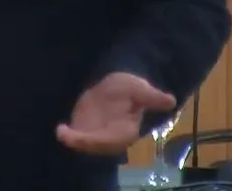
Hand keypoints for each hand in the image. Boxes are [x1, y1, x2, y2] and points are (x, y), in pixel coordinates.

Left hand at [56, 72, 176, 154]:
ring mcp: (97, 134)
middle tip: (67, 135)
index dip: (100, 140)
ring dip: (73, 140)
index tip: (86, 137)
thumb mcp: (140, 89)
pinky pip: (76, 136)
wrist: (116, 85)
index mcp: (126, 131)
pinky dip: (68, 135)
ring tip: (62, 132)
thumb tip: (170, 100)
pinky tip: (61, 129)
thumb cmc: (130, 88)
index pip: (114, 140)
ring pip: (85, 143)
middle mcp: (111, 137)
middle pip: (96, 145)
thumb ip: (151, 97)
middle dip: (82, 142)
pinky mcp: (85, 129)